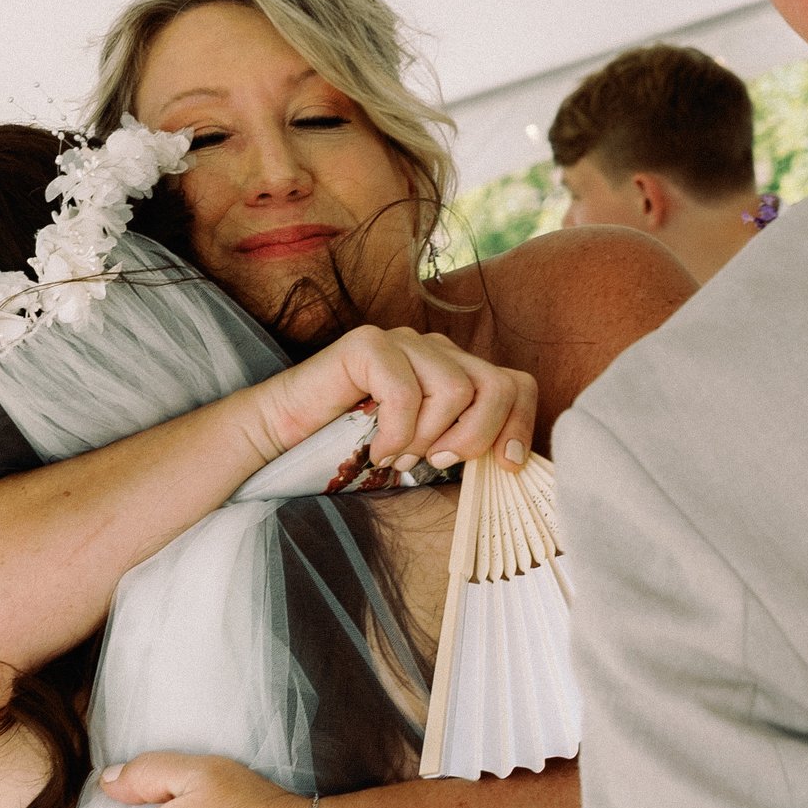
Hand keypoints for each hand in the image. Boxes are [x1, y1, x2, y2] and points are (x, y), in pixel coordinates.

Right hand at [247, 327, 535, 479]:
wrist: (285, 437)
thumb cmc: (356, 449)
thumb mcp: (425, 452)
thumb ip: (464, 447)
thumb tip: (513, 465)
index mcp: (457, 371)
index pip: (517, 384)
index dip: (521, 425)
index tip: (507, 466)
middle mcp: (437, 349)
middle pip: (497, 386)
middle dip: (475, 438)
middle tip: (437, 464)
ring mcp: (404, 341)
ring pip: (456, 390)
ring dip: (427, 439)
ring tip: (397, 456)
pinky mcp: (369, 344)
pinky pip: (407, 392)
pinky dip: (395, 434)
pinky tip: (376, 450)